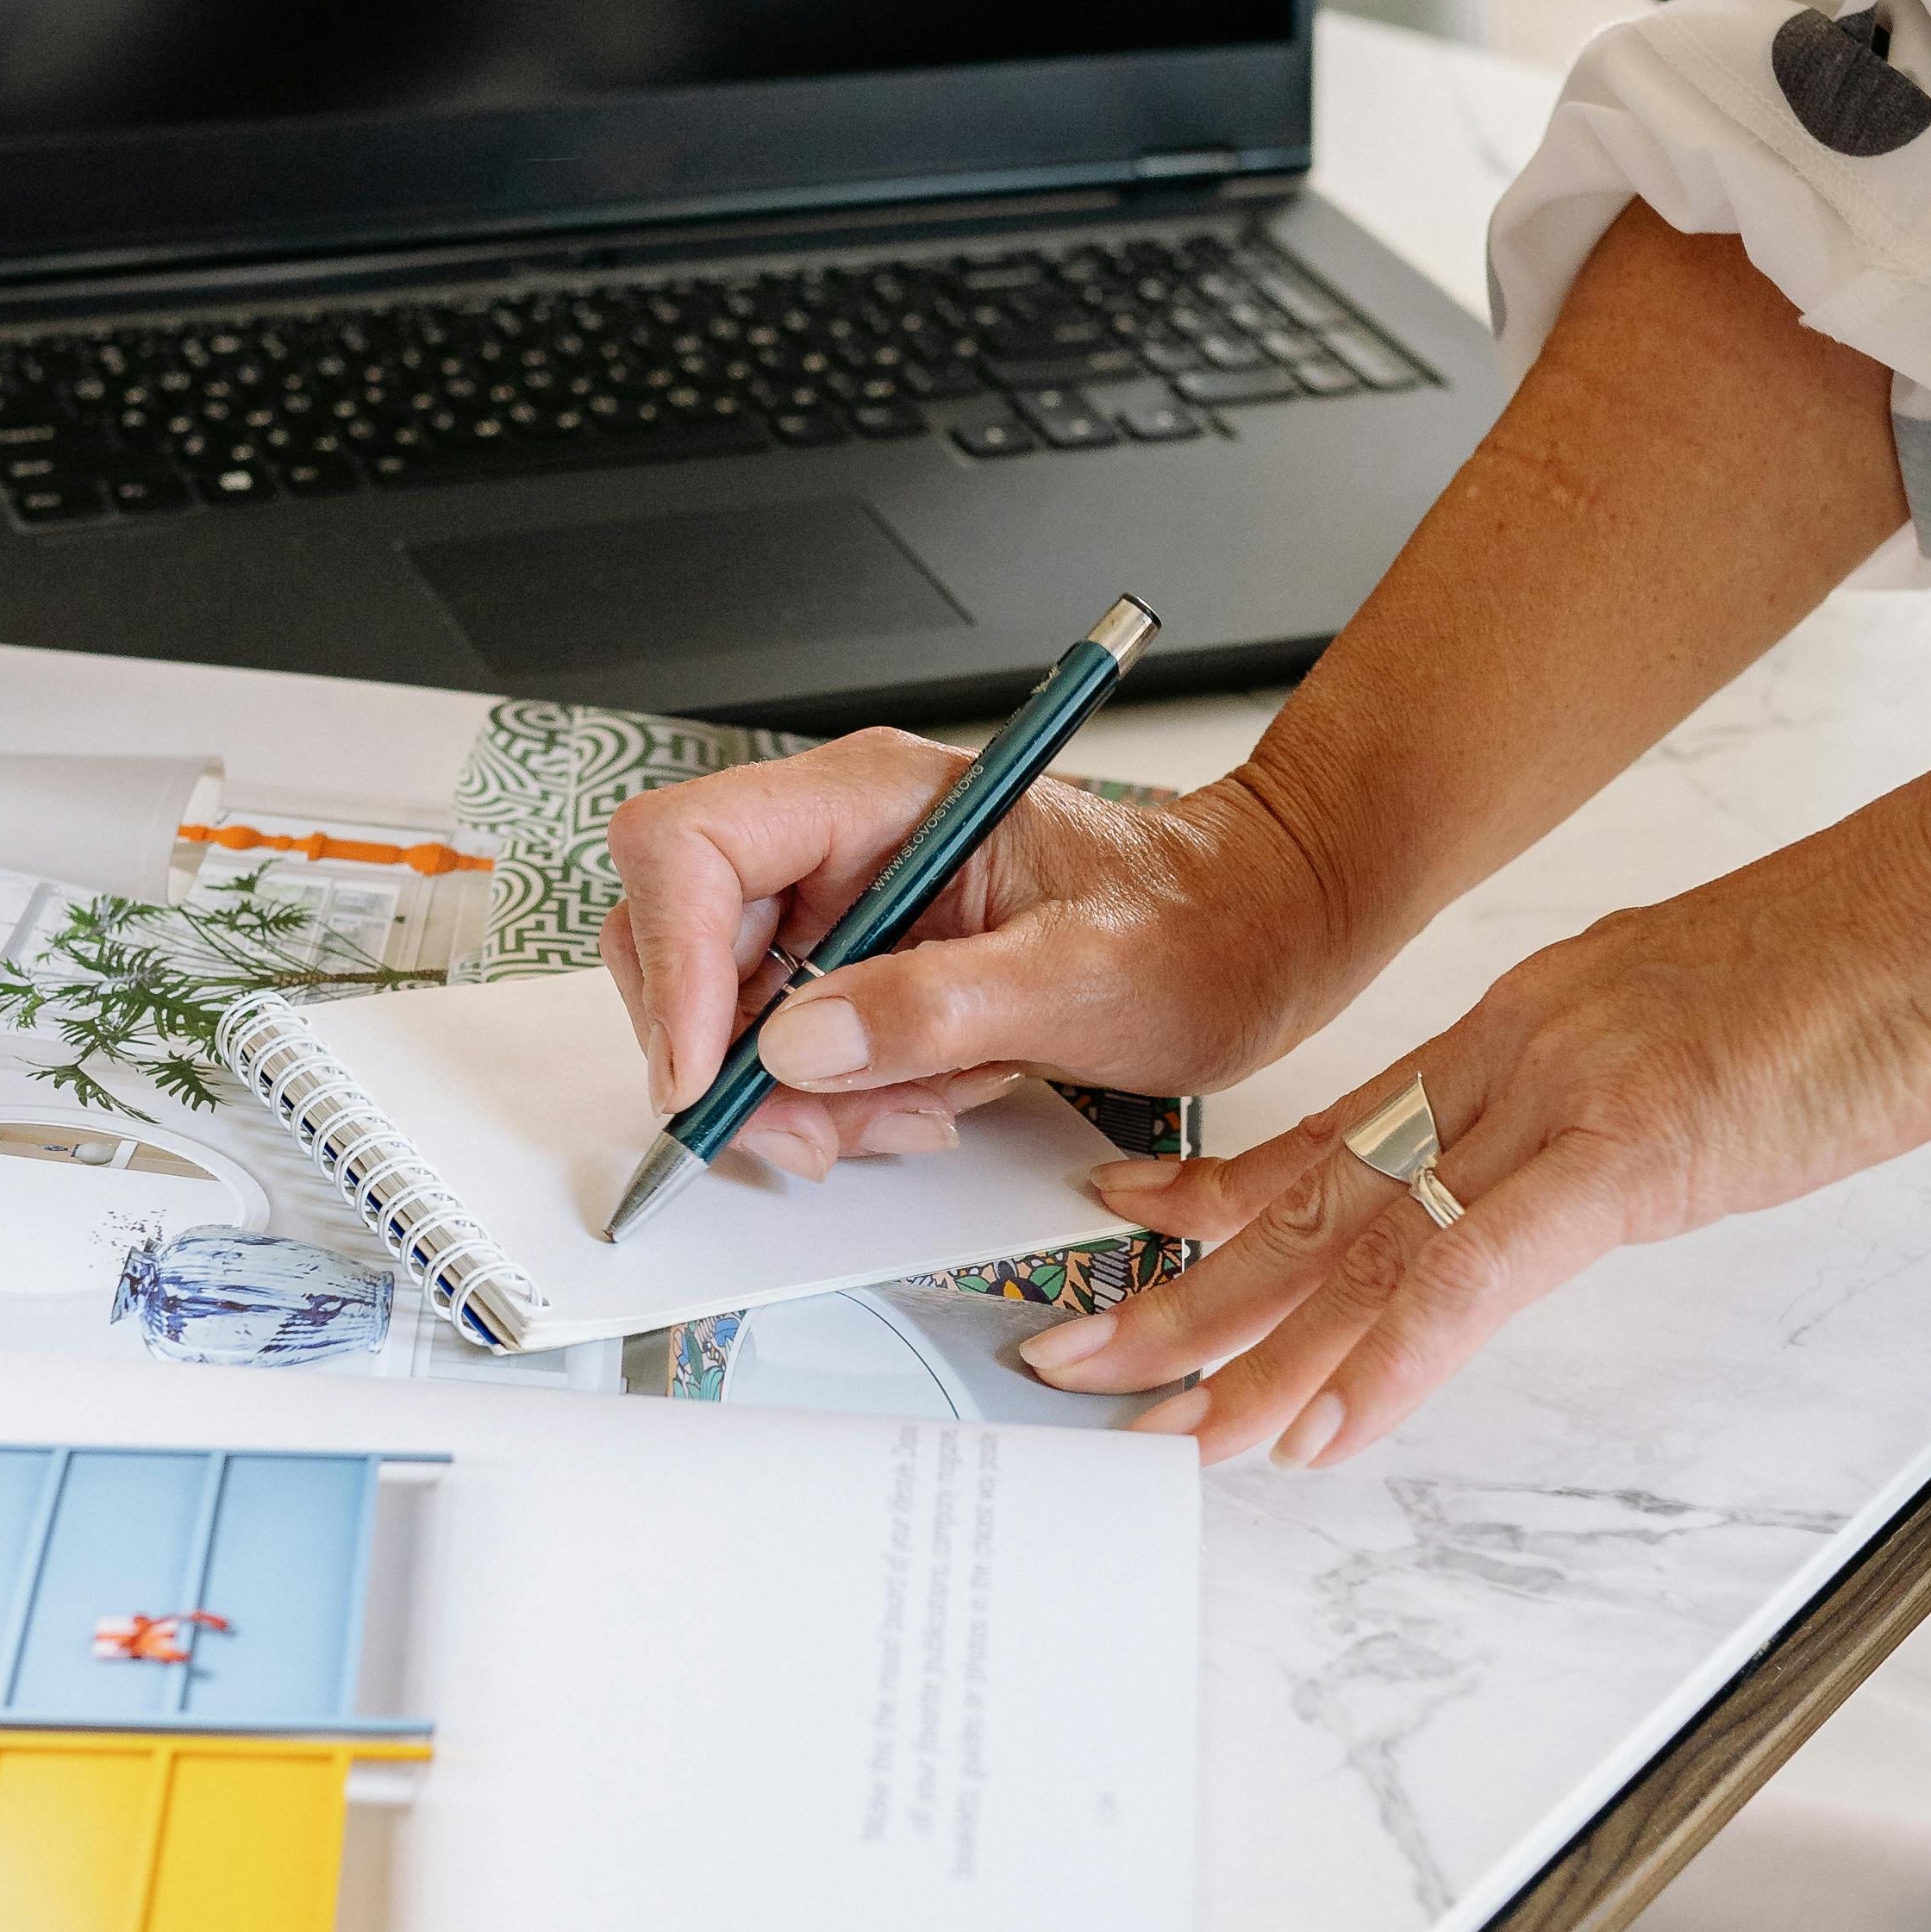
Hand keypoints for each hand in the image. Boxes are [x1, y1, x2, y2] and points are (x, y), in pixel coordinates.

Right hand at [600, 734, 1350, 1175]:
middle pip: (678, 937)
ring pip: (726, 1015)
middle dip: (727, 1056)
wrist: (1255, 937)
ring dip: (795, 1097)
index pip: (692, 847)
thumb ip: (942, 1007)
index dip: (675, 962)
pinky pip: (787, 1054)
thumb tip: (798, 1046)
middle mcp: (837, 843)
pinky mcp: (859, 972)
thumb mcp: (1087, 976)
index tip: (709, 1073)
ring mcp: (842, 910)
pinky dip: (836, 1107)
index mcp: (875, 798)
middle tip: (814, 1133)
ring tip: (914, 1113)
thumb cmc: (1199, 924)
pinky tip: (926, 1104)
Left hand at [1030, 778, 1930, 1463]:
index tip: (1135, 1225)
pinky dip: (1394, 1357)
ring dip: (1260, 1349)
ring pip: (1369, 1238)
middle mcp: (1518, 1050)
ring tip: (1166, 1425)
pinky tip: (1329, 1424)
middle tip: (1074, 1351)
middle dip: (1189, 1286)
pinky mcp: (1636, 1145)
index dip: (1227, 1188)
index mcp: (1533, 1020)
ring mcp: (1567, 1093)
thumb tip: (1609, 1158)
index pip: (1346, 1124)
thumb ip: (1633, 1096)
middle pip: (1318, 1187)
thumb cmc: (1885, 963)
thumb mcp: (1717, 1033)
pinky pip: (1478, 1267)